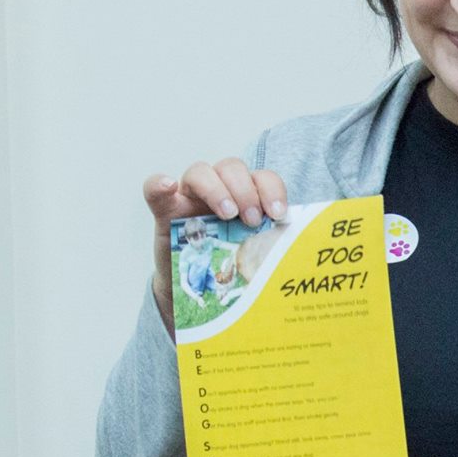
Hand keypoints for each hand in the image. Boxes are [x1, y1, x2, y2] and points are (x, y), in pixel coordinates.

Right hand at [145, 159, 286, 332]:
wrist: (199, 289)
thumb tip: (302, 251)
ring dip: (216, 189)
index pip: (262, 177)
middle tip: (251, 220)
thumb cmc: (231, 265)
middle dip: (246, 191)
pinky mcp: (164, 210)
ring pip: (200, 171)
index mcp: (247, 195)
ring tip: (226, 214)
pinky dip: (158, 184)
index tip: (279, 213)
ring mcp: (189, 197)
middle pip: (232, 167)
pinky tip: (167, 186)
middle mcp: (219, 189)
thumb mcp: (256, 253)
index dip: (272, 189)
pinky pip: (155, 189)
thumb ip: (273, 244)